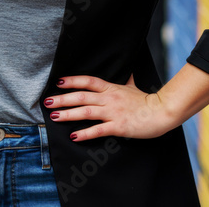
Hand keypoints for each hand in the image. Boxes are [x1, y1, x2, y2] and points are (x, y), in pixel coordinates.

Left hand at [44, 74, 177, 141]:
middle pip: (81, 96)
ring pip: (86, 111)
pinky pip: (98, 129)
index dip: (73, 81)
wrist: (162, 112)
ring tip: (54, 117)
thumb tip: (130, 72)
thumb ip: (129, 80)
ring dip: (68, 114)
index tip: (58, 82)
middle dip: (62, 99)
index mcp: (112, 88)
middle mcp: (109, 98)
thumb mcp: (135, 86)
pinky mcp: (118, 126)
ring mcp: (113, 112)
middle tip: (47, 102)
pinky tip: (74, 135)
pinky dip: (85, 133)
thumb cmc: (148, 100)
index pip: (88, 81)